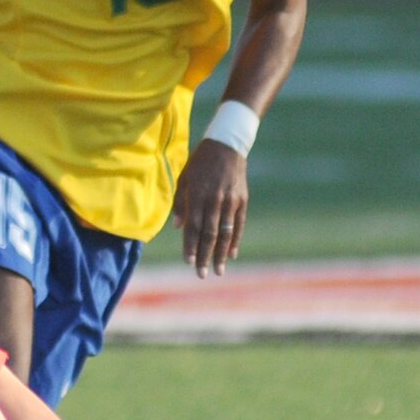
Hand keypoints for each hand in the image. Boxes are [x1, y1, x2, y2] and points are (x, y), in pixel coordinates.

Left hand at [172, 139, 248, 278]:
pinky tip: (231, 254)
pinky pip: (238, 224)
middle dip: (204, 255)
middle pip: (209, 233)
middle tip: (201, 274)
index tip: (188, 261)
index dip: (190, 245)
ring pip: (225, 232)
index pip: (193, 226)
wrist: (227, 145)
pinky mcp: (242, 200)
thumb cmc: (200, 163)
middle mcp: (214, 199)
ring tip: (218, 271)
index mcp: (197, 195)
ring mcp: (230, 200)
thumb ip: (181, 202)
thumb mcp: (184, 178)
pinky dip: (235, 240)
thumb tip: (178, 226)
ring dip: (220, 253)